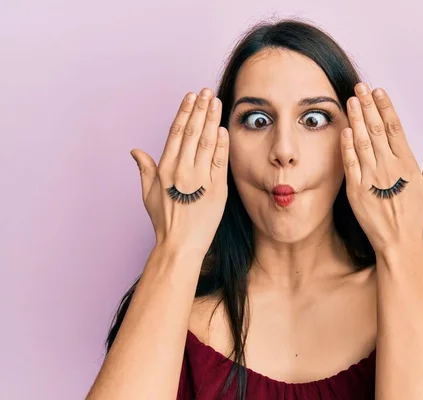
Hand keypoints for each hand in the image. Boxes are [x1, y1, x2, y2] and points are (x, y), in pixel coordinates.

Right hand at [130, 89, 228, 253]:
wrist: (180, 245)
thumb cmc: (165, 221)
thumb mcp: (148, 194)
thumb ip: (145, 169)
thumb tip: (135, 151)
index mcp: (165, 169)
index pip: (175, 133)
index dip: (184, 112)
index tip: (190, 96)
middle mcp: (182, 171)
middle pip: (191, 132)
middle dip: (199, 109)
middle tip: (206, 91)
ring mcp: (200, 180)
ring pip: (206, 142)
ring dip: (211, 120)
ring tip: (216, 102)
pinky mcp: (217, 190)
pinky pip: (220, 162)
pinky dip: (221, 144)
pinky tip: (223, 128)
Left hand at [340, 83, 422, 252]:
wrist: (399, 242)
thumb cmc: (417, 217)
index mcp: (406, 164)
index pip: (394, 128)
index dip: (385, 107)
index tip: (378, 91)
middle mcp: (388, 166)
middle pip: (375, 129)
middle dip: (368, 105)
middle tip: (360, 87)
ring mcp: (370, 177)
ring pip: (361, 142)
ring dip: (355, 119)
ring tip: (351, 100)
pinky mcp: (355, 190)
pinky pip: (350, 164)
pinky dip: (346, 146)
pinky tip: (344, 130)